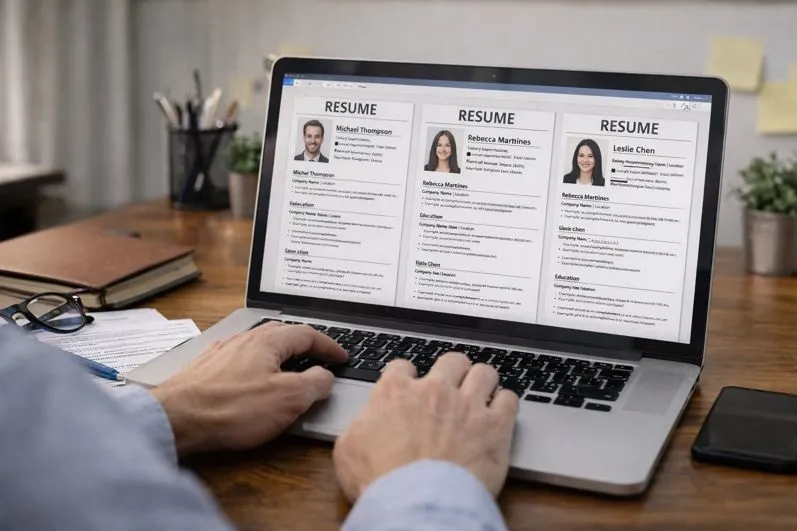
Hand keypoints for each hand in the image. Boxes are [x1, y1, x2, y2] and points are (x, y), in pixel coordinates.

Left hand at [150, 322, 346, 455]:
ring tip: (289, 369)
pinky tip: (252, 381)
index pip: (307, 333)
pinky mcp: (205, 369)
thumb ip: (315, 383)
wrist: (176, 419)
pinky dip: (256, 367)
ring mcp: (222, 352)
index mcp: (267, 340)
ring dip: (279, 355)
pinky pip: (239, 360)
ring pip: (259, 346)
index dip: (329, 345)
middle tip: (318, 358)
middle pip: (282, 334)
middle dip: (304, 345)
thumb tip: (326, 376)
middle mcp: (244, 339)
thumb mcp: (289, 399)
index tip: (341, 356)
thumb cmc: (232, 408)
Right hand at [332, 352, 518, 500]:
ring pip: (484, 372)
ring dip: (482, 382)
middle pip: (450, 360)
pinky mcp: (495, 427)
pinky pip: (509, 399)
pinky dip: (505, 403)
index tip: (411, 385)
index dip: (407, 376)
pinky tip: (501, 412)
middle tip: (452, 386)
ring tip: (482, 393)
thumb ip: (360, 425)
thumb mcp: (348, 449)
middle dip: (452, 371)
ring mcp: (467, 405)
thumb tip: (366, 421)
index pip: (402, 366)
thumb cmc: (380, 481)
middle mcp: (434, 391)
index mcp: (395, 392)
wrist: (414, 504)